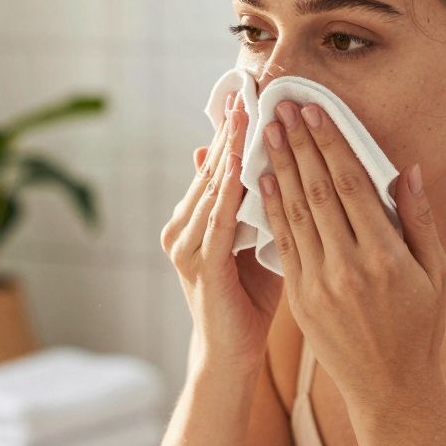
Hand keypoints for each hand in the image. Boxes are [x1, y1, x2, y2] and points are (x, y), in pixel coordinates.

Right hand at [161, 92, 282, 374]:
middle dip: (229, 129)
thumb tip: (264, 166)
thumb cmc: (249, 302)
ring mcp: (186, 247)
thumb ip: (256, 207)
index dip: (230, 131)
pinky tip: (246, 165)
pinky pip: (219, 220)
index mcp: (193, 222)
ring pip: (212, 188)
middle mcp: (181, 229)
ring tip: (245, 114)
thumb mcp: (255, 245)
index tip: (250, 94)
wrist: (230, 357)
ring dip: (230, 150)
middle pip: (209, 170)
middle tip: (246, 88)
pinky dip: (232, 191)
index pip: (213, 167)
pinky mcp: (202, 266)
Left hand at [258, 101, 445, 408]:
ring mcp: (320, 284)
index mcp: (386, 257)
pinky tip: (262, 181)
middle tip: (281, 108)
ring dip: (278, 169)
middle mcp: (349, 268)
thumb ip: (419, 218)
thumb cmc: (419, 324)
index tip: (315, 111)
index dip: (331, 145)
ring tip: (267, 133)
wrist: (388, 385)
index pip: (353, 186)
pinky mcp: (299, 299)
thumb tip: (406, 168)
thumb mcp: (435, 270)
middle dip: (298, 145)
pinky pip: (283, 243)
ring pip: (294, 214)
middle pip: (318, 192)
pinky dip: (271, 208)